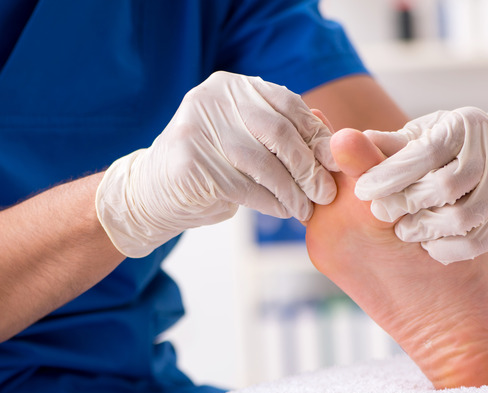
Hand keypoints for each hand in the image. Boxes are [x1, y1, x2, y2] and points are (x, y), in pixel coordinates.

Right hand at [96, 71, 336, 257]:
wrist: (152, 193)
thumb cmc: (211, 168)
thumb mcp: (246, 141)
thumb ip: (282, 137)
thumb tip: (335, 148)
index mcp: (230, 86)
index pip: (287, 104)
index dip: (316, 135)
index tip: (335, 164)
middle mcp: (211, 100)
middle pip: (278, 131)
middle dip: (308, 166)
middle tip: (326, 192)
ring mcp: (197, 129)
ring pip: (263, 162)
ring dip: (292, 191)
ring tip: (306, 209)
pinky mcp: (190, 163)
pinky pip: (245, 186)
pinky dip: (271, 202)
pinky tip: (283, 211)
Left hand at [354, 107, 487, 263]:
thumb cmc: (452, 145)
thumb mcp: (424, 134)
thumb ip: (389, 144)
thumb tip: (342, 144)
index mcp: (466, 125)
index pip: (424, 153)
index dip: (390, 175)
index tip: (362, 191)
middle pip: (446, 187)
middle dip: (407, 204)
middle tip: (381, 215)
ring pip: (464, 218)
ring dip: (426, 230)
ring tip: (404, 231)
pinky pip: (479, 242)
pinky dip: (448, 249)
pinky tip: (429, 245)